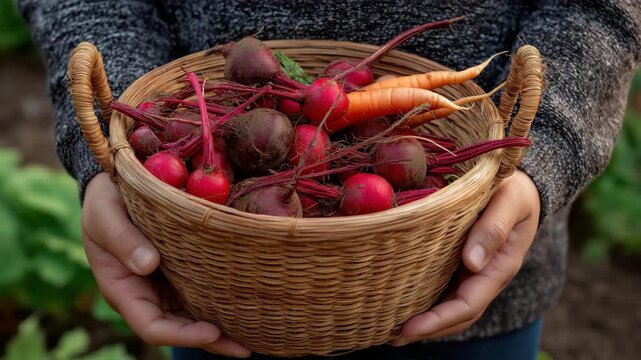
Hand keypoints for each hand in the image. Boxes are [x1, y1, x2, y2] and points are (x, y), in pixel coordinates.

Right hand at [82, 173, 250, 356]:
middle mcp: (146, 295)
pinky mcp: (180, 271)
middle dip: (211, 340)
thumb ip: (123, 239)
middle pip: (179, 328)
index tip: (212, 331)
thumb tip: (148, 265)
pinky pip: (201, 292)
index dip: (182, 335)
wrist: (113, 187)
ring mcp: (164, 286)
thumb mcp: (105, 215)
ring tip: (254, 334)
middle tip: (246, 347)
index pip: (152, 326)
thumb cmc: (104, 201)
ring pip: (193, 315)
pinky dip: (221, 301)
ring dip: (221, 327)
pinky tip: (246, 304)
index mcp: (124, 290)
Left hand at [391, 170, 539, 344]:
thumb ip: (493, 229)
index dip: (439, 320)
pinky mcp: (460, 263)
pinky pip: (443, 288)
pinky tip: (400, 300)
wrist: (522, 185)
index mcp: (499, 267)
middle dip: (427, 330)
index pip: (468, 305)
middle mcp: (484, 276)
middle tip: (391, 337)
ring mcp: (473, 272)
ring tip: (389, 329)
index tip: (409, 327)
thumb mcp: (510, 201)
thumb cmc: (515, 190)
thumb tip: (471, 264)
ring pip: (448, 305)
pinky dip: (424, 300)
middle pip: (456, 315)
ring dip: (424, 321)